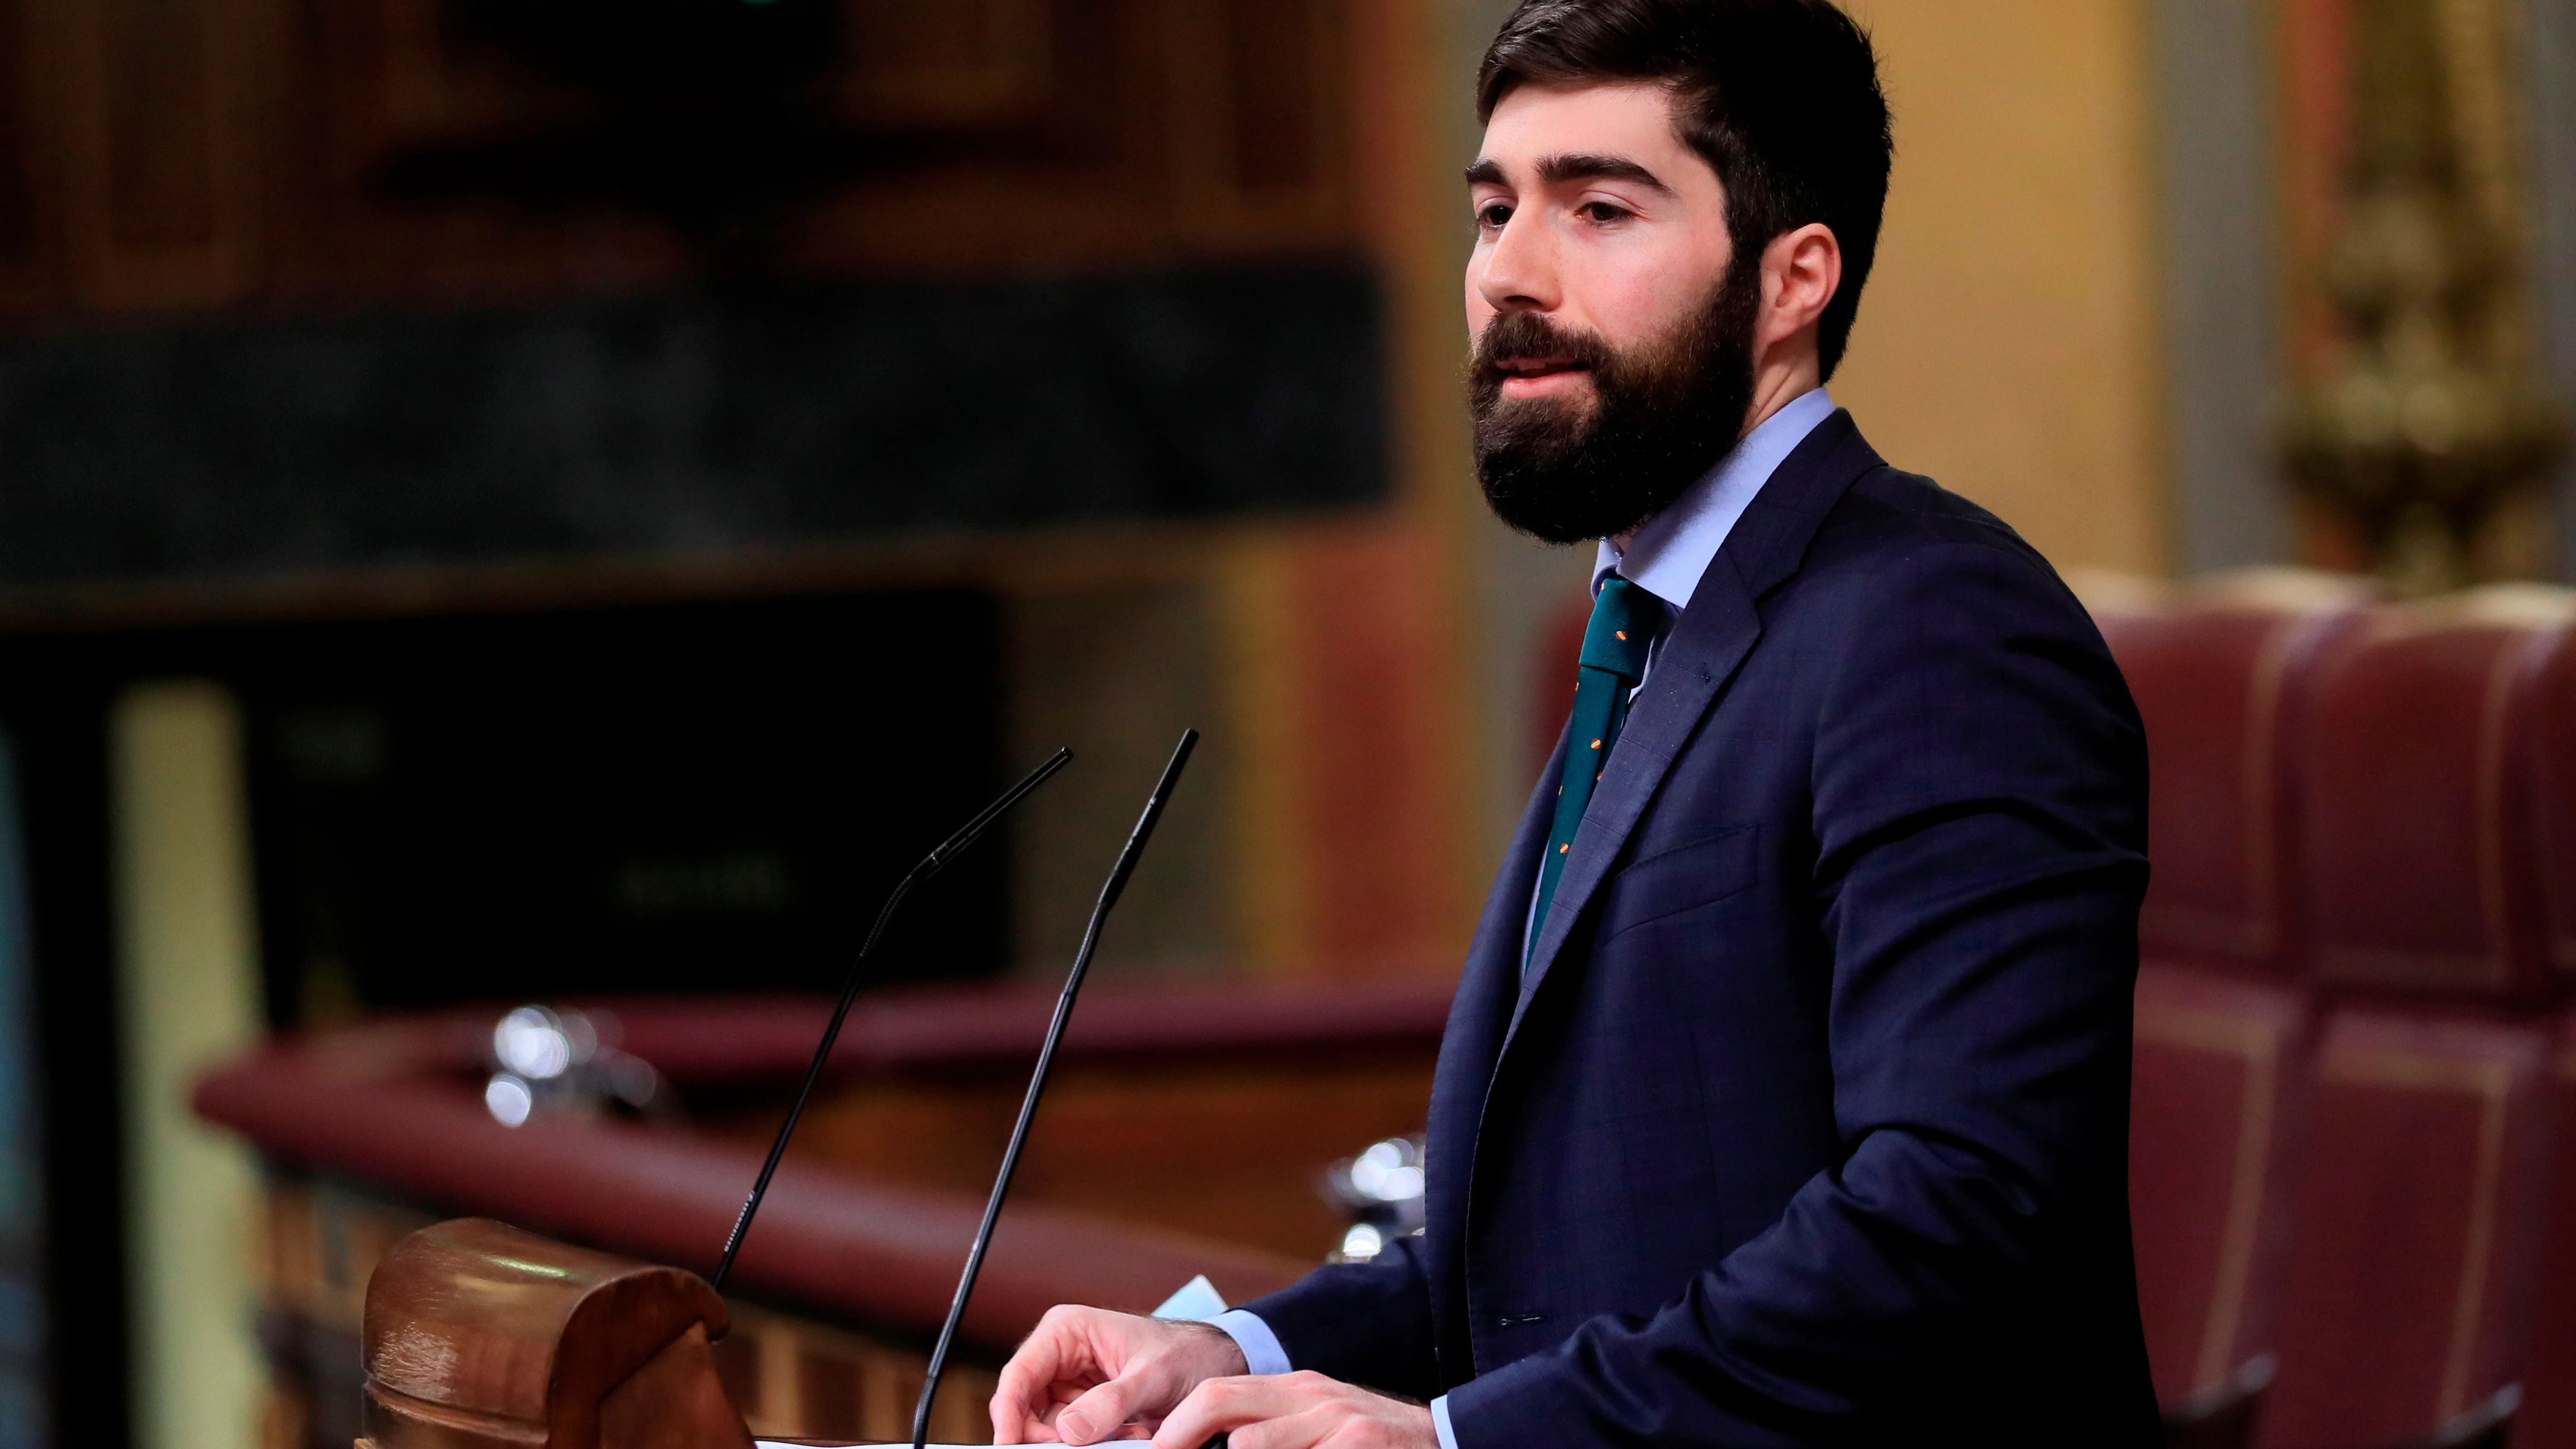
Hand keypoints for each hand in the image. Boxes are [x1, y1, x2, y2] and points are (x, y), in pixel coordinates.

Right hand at [991, 1305, 1248, 1444]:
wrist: (1216, 1364)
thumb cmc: (1186, 1354)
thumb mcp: (1153, 1377)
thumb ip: (1111, 1403)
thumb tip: (1069, 1430)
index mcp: (1066, 1331)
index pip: (1018, 1376)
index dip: (1008, 1414)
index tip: (1010, 1446)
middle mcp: (1061, 1355)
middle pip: (1026, 1408)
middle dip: (1050, 1435)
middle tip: (1083, 1446)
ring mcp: (1071, 1383)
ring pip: (1047, 1428)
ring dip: (1078, 1442)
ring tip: (1126, 1434)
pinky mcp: (1085, 1407)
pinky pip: (1072, 1436)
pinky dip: (1093, 1444)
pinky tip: (1127, 1435)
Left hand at [1150, 1371, 1436, 1448]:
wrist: (1447, 1439)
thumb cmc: (1375, 1444)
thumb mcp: (1321, 1427)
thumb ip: (1274, 1434)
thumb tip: (1222, 1448)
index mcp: (1294, 1389)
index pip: (1217, 1392)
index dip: (1174, 1423)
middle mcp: (1309, 1395)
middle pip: (1221, 1399)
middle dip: (1177, 1434)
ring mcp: (1335, 1418)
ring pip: (1253, 1442)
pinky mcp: (1360, 1442)